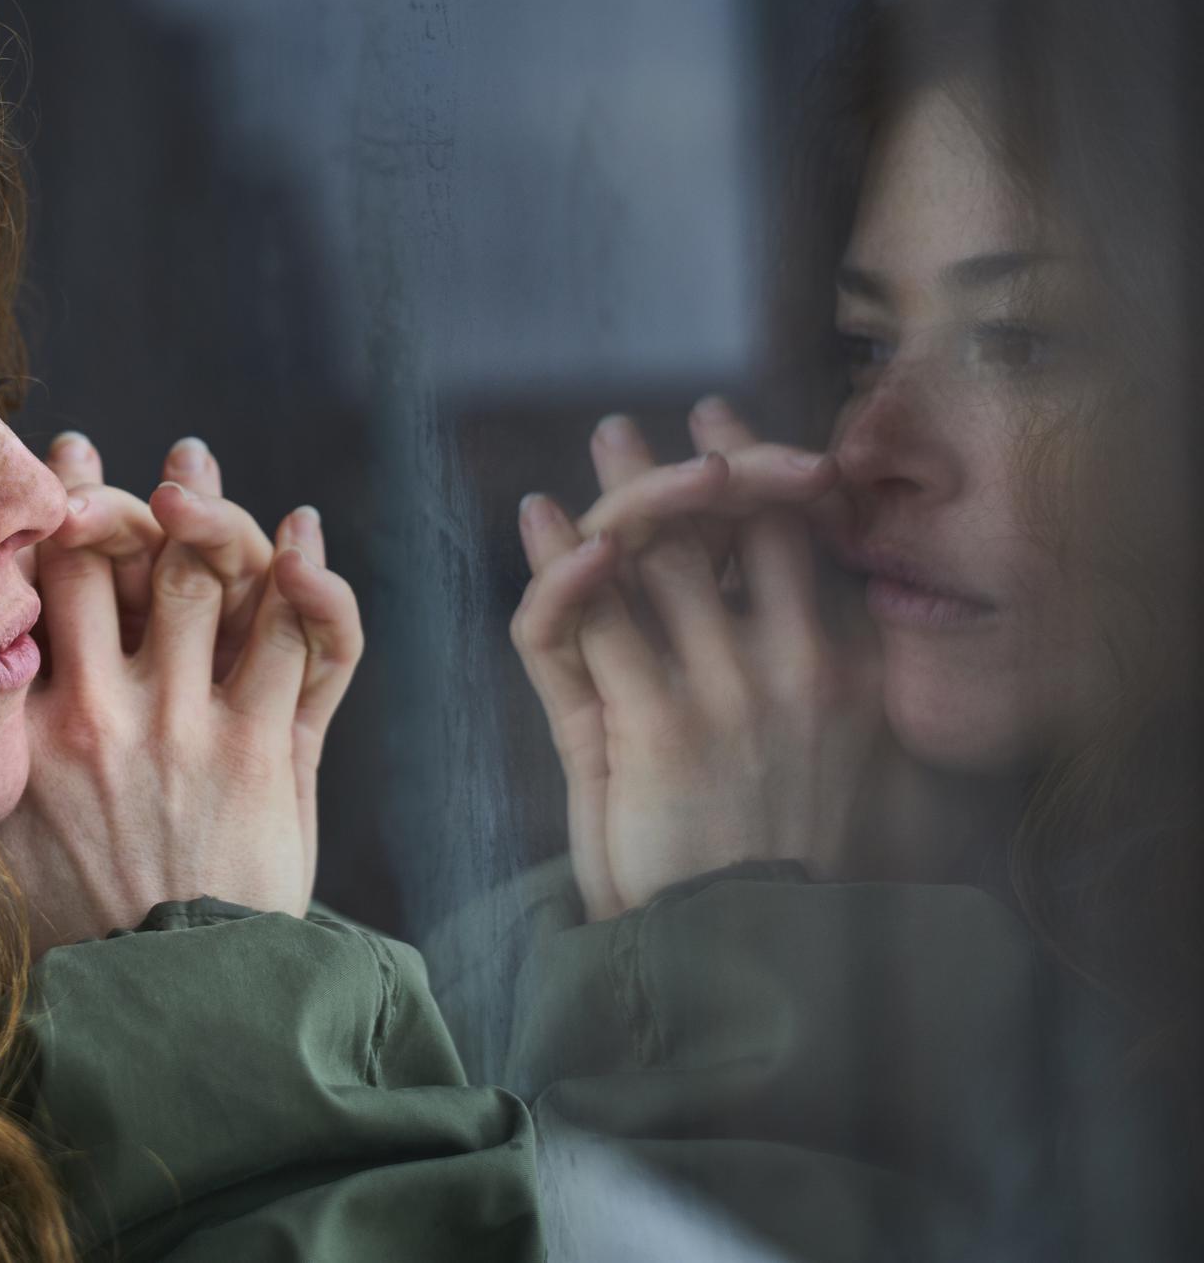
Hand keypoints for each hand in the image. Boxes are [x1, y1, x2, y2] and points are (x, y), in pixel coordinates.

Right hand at [0, 441, 360, 952]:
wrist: (164, 1007)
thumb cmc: (69, 938)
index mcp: (31, 730)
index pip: (38, 587)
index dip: (57, 512)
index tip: (65, 461)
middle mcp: (109, 711)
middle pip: (124, 555)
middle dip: (133, 489)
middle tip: (154, 460)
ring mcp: (194, 725)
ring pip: (212, 576)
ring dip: (216, 510)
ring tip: (201, 467)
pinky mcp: (268, 751)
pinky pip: (300, 638)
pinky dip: (309, 581)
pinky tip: (302, 541)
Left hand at [508, 396, 879, 919]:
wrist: (758, 957)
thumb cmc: (781, 864)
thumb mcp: (817, 755)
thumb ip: (791, 673)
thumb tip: (759, 594)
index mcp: (849, 672)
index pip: (804, 540)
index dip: (763, 473)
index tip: (725, 435)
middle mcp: (798, 668)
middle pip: (734, 528)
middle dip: (681, 468)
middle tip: (632, 431)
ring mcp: (726, 693)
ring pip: (656, 556)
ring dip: (618, 492)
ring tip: (597, 446)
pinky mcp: (655, 727)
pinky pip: (587, 616)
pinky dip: (558, 561)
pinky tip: (540, 518)